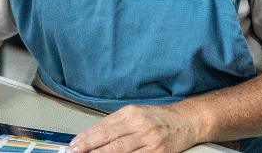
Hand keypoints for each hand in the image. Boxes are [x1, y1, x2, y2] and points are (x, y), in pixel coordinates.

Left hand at [68, 104, 200, 152]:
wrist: (188, 120)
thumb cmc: (160, 118)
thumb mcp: (137, 113)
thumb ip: (117, 124)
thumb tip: (92, 138)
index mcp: (131, 113)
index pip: (102, 127)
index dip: (85, 138)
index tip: (72, 145)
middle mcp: (139, 124)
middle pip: (108, 139)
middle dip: (88, 147)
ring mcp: (149, 140)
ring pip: (119, 151)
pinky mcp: (158, 152)